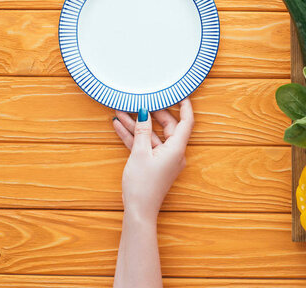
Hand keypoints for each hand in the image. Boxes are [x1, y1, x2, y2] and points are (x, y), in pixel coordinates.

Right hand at [112, 99, 193, 220]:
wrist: (139, 211)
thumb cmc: (142, 185)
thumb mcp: (139, 154)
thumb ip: (142, 131)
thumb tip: (144, 112)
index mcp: (177, 149)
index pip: (186, 122)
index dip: (184, 106)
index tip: (180, 93)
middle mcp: (174, 152)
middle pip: (168, 126)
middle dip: (152, 113)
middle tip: (140, 99)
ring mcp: (163, 158)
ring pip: (152, 135)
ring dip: (137, 124)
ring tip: (121, 110)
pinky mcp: (153, 164)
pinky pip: (145, 145)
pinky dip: (134, 137)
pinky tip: (119, 126)